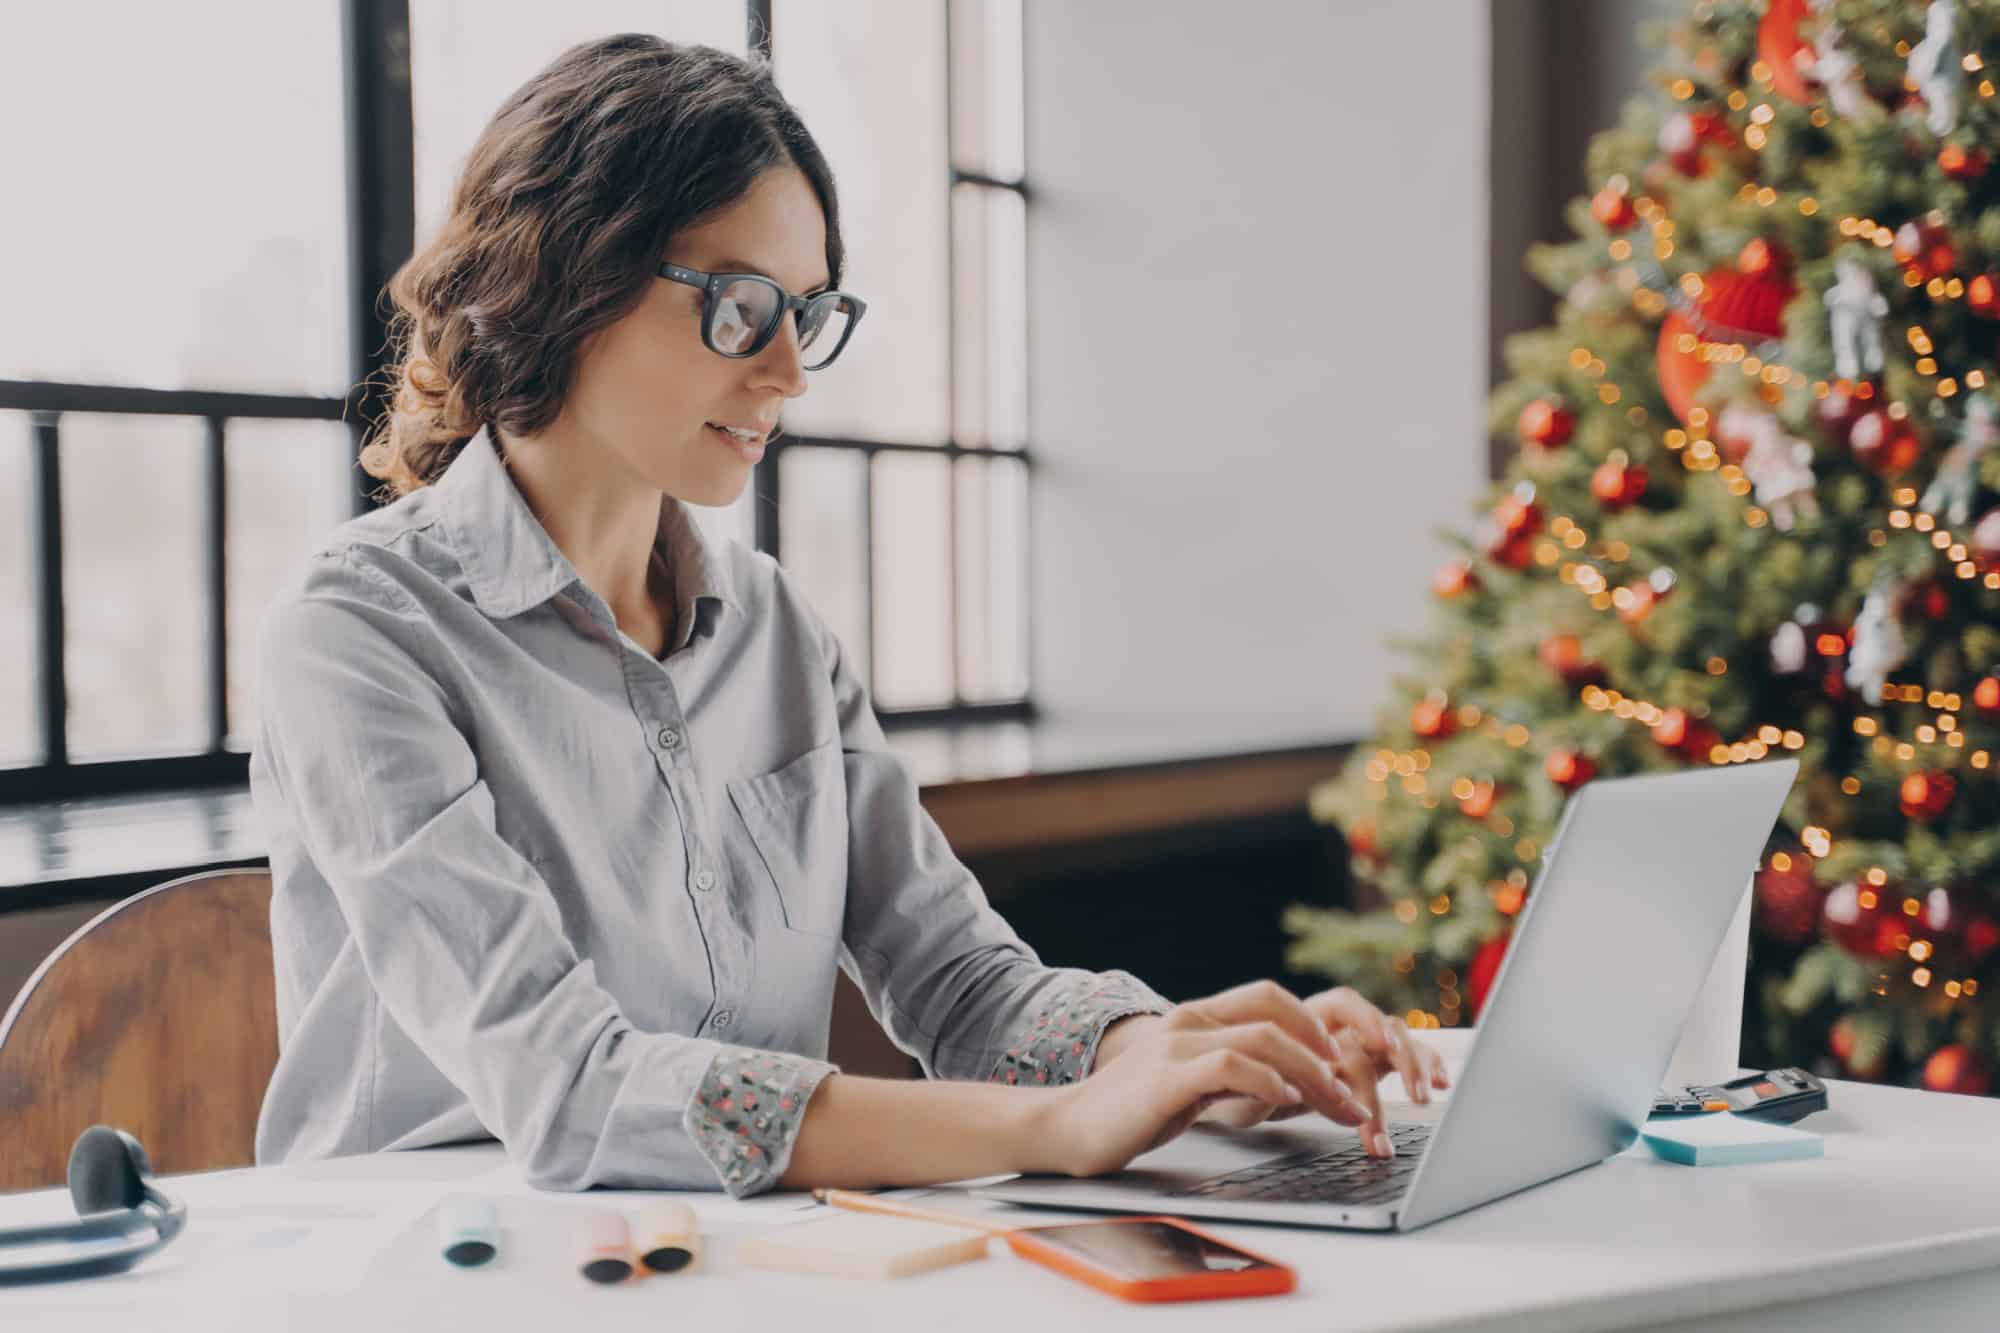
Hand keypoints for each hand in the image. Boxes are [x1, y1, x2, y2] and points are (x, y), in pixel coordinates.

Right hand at [1095, 981, 1449, 1157]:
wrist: (1068, 1127)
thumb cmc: (1130, 1113)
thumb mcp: (1188, 1084)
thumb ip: (1230, 1075)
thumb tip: (1288, 1085)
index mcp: (1195, 1018)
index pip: (1267, 997)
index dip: (1311, 1022)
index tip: (1340, 1059)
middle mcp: (1188, 1022)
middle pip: (1276, 1017)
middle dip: (1326, 1057)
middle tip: (1355, 1097)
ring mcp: (1177, 1045)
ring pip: (1263, 1040)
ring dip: (1312, 1074)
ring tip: (1338, 1106)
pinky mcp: (1167, 1077)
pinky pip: (1229, 1067)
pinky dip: (1266, 1082)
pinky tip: (1286, 1102)